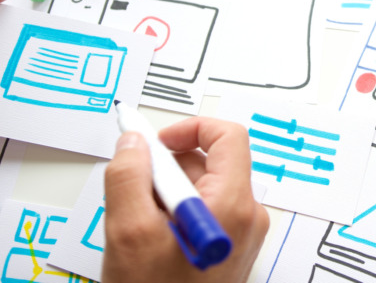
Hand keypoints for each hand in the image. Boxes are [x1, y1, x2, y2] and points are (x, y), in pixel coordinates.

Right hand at [102, 117, 269, 282]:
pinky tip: (151, 238)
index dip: (190, 129)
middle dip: (169, 167)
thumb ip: (129, 177)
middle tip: (136, 188)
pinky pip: (204, 210)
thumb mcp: (129, 232)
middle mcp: (246, 216)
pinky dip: (174, 211)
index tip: (156, 142)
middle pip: (212, 162)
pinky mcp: (229, 247)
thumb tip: (134, 143)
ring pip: (203, 187)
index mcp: (234, 205)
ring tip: (141, 223)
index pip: (228, 137)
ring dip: (167, 192)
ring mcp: (240, 234)